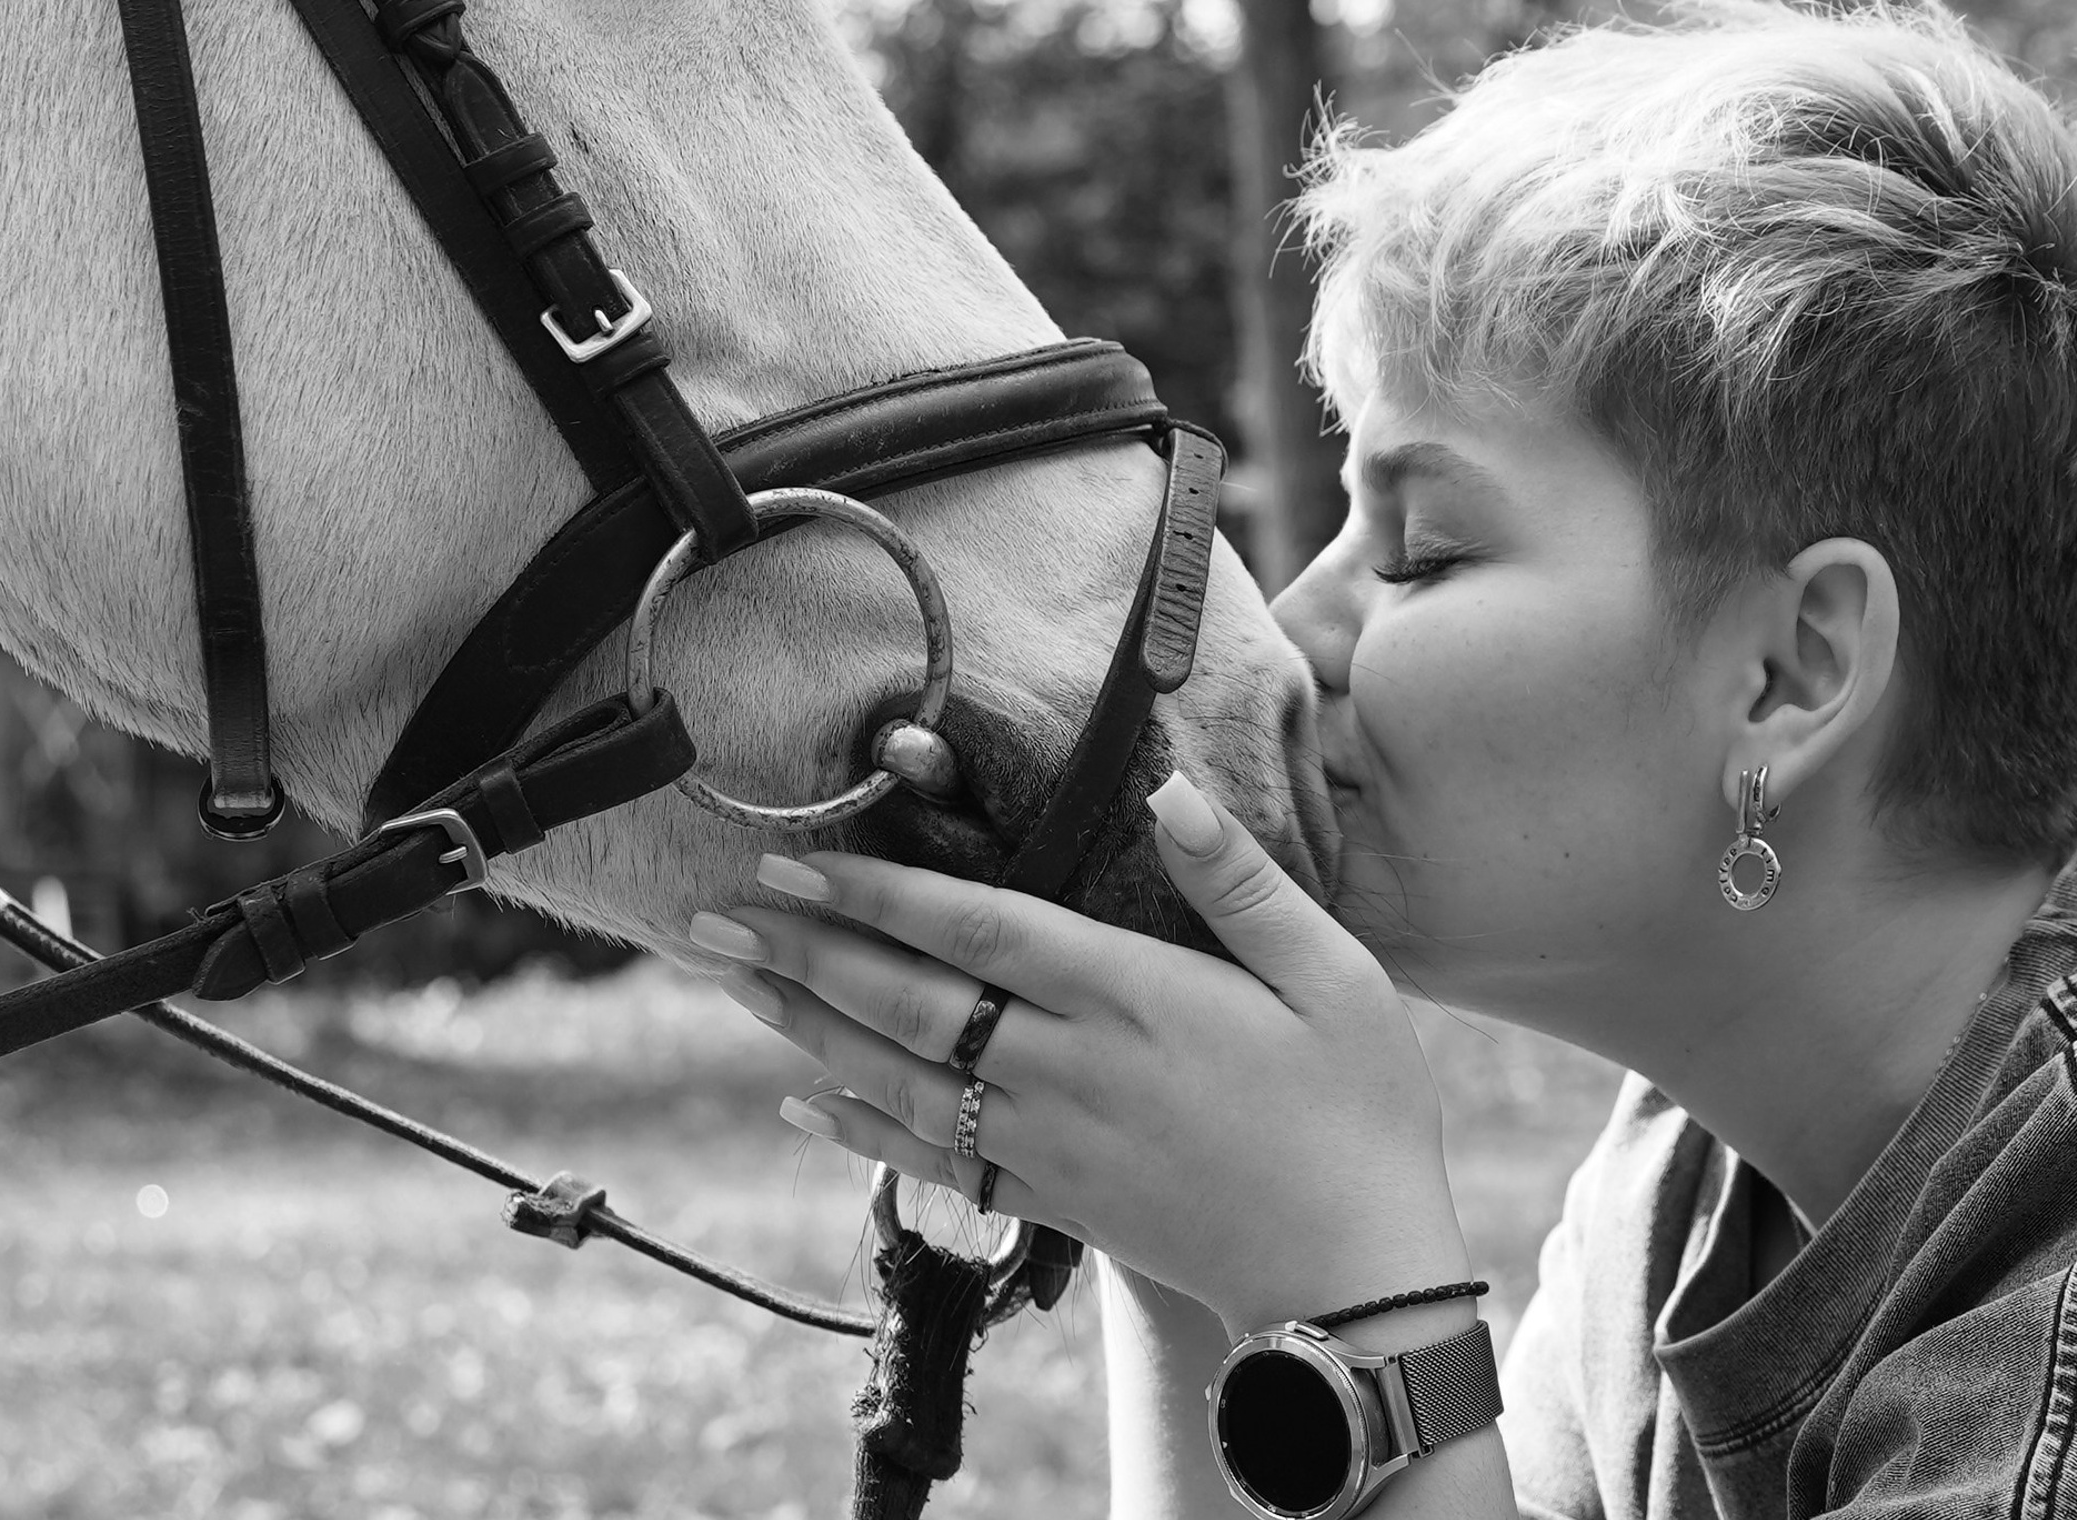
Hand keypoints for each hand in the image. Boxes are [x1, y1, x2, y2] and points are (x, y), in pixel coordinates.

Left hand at [687, 770, 1471, 1333]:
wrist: (1355, 1287)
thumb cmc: (1361, 1114)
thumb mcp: (1332, 976)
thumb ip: (1240, 882)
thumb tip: (1169, 788)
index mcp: (1135, 995)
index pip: (980, 932)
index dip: (881, 894)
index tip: (799, 861)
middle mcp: (1074, 1067)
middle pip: (914, 1002)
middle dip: (808, 952)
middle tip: (714, 916)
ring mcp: (1055, 1142)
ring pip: (904, 1078)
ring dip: (807, 1027)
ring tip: (731, 984)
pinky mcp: (1056, 1201)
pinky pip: (935, 1165)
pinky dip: (860, 1134)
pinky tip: (801, 1105)